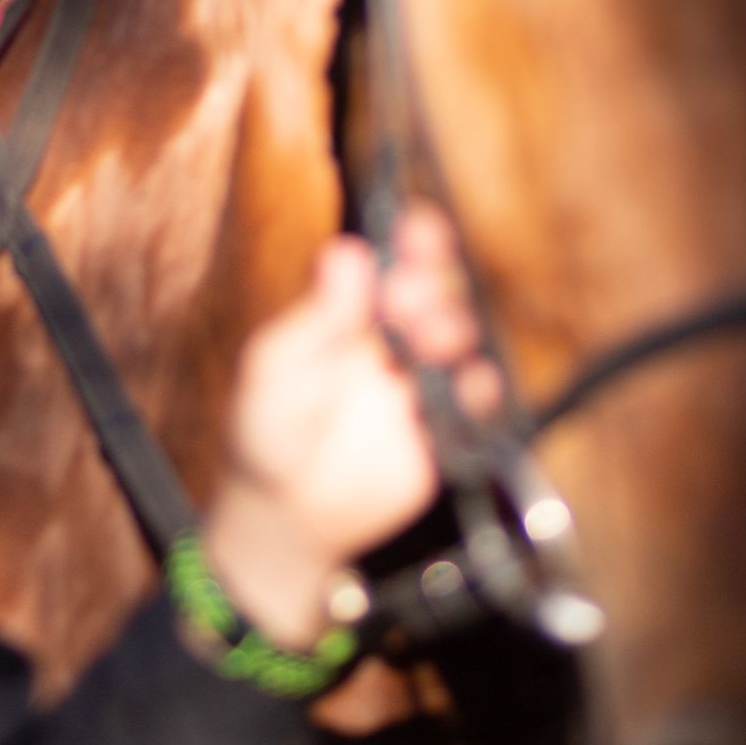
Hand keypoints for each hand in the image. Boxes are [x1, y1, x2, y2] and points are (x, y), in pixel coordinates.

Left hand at [199, 210, 496, 650]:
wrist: (283, 516)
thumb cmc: (266, 433)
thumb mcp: (276, 368)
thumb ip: (317, 318)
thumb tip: (346, 251)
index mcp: (347, 315)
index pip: (390, 263)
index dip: (412, 242)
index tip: (419, 228)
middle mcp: (388, 343)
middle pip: (433, 292)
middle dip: (433, 280)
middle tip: (410, 295)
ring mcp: (416, 387)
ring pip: (457, 339)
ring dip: (454, 326)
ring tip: (432, 338)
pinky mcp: (438, 436)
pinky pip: (473, 405)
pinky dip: (480, 388)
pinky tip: (470, 382)